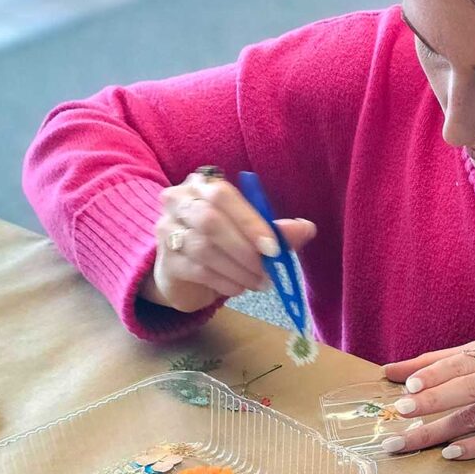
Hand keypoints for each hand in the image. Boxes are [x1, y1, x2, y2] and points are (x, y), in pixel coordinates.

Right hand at [141, 169, 316, 312]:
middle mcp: (178, 201)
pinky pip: (199, 271)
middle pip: (209, 221)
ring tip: (260, 282)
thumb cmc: (220, 245)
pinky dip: (226, 282)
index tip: (273, 247)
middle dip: (245, 249)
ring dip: (239, 269)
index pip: (222, 194)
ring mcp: (167, 231)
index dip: (249, 221)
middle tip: (268, 269)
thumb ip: (276, 230)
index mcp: (202, 185)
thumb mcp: (250, 234)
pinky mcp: (167, 262)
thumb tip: (307, 229)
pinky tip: (240, 288)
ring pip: (204, 249)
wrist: (183, 273)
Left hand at [381, 340, 474, 459]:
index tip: (405, 385)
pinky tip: (453, 453)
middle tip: (401, 413)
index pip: (458, 361)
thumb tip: (390, 371)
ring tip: (412, 440)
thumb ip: (439, 361)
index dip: (433, 373)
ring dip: (443, 429)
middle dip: (432, 400)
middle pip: (466, 387)